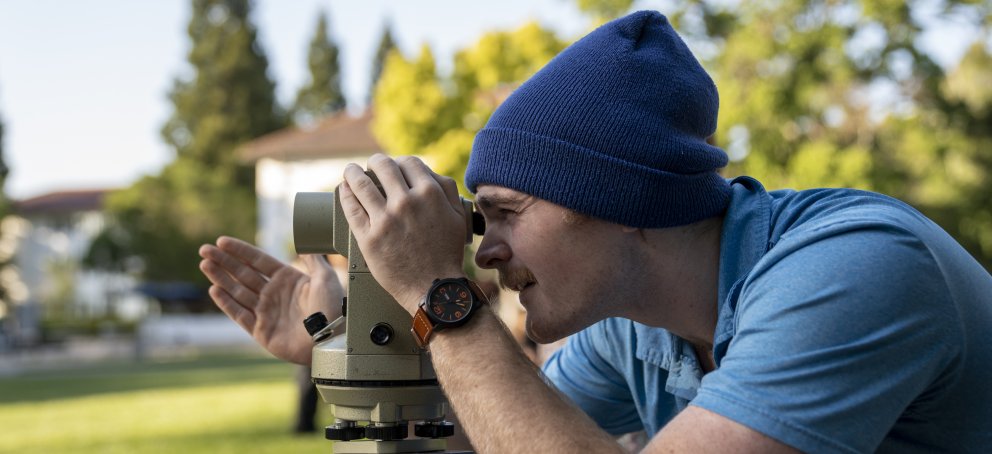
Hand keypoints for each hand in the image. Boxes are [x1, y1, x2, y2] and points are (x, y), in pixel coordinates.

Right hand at [198, 236, 343, 364]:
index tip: (222, 241)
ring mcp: (266, 312)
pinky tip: (214, 289)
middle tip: (204, 250)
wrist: (330, 338)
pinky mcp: (261, 331)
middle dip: (224, 261)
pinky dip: (227, 303)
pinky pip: (240, 314)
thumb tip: (306, 244)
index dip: (240, 251)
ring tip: (205, 264)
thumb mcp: (325, 278)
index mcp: (287, 279)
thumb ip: (313, 260)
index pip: (258, 260)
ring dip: (221, 278)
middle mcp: (273, 294)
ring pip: (237, 291)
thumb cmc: (331, 308)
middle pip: (243, 273)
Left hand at [338, 154, 466, 313]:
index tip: (393, 165)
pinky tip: (344, 190)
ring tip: (350, 171)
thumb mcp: (457, 216)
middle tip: (371, 165)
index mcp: (430, 194)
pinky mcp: (368, 237)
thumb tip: (429, 173)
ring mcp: (385, 220)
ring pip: (361, 184)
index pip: (408, 162)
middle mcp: (406, 202)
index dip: (399, 161)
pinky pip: (351, 208)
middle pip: (383, 166)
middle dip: (375, 162)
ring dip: (353, 172)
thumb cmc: (446, 254)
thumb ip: (446, 190)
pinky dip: (345, 194)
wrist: (434, 288)